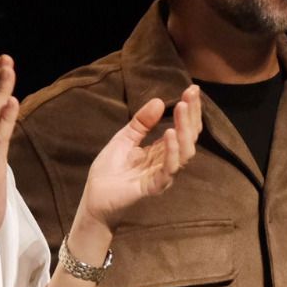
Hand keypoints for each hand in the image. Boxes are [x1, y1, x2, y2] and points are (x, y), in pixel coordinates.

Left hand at [74, 86, 201, 230]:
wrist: (94, 197)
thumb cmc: (110, 171)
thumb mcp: (124, 138)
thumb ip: (141, 123)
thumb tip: (159, 101)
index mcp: (162, 151)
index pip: (183, 128)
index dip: (189, 110)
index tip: (192, 89)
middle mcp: (167, 162)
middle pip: (189, 138)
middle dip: (191, 116)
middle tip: (190, 95)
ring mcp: (162, 175)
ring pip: (184, 153)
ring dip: (185, 130)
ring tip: (182, 110)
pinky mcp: (152, 187)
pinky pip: (168, 171)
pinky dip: (172, 152)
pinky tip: (170, 134)